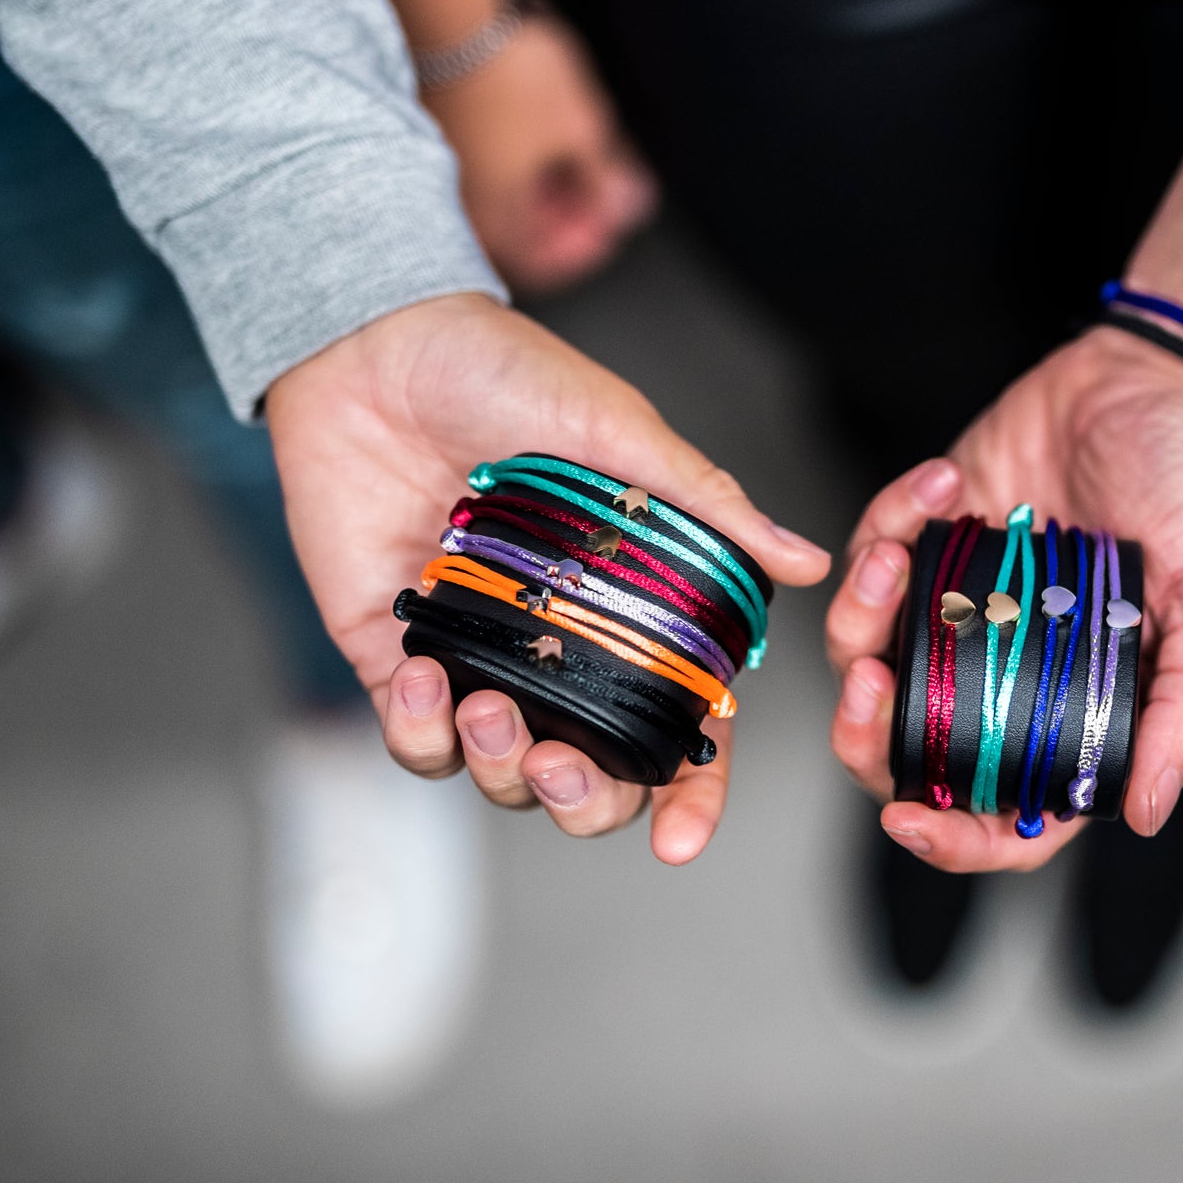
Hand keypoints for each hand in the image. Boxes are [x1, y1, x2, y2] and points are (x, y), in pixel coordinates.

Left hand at [265, 293, 831, 862]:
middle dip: (586, 802)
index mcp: (638, 612)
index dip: (692, 795)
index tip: (679, 840)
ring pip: (504, 776)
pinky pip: (413, 738)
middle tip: (563, 768)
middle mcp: (568, 650)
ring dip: (500, 767)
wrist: (374, 342)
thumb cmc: (506, 372)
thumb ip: (710, 507)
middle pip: (596, 778)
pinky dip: (418, 731)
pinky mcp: (402, 654)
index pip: (684, 728)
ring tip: (482, 704)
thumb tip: (809, 563)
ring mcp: (485, 658)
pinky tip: (422, 672)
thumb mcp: (623, 433)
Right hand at [422, 11, 655, 294]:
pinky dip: (522, 162)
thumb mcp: (582, 129)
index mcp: (497, 220)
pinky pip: (488, 168)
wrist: (454, 18)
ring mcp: (450, 173)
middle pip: (526, 232)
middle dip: (573, 213)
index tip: (610, 225)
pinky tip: (543, 136)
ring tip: (581, 158)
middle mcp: (465, 206)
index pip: (545, 264)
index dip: (585, 248)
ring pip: (508, 199)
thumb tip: (625, 201)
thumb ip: (608, 178)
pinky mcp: (444, 140)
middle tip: (603, 191)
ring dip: (550, 187)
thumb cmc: (509, 73)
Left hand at [825, 325, 1182, 870]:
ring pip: (872, 663)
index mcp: (1081, 716)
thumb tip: (1143, 813)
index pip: (1010, 816)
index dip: (956, 838)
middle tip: (870, 682)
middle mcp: (1011, 678)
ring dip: (860, 622)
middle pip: (914, 754)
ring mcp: (962, 615)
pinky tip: (941, 486)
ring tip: (892, 561)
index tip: (909, 819)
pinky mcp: (928, 547)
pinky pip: (870, 562)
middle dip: (869, 735)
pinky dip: (886, 525)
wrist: (1156, 381)